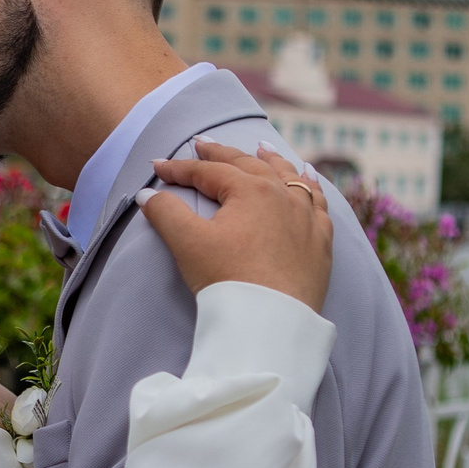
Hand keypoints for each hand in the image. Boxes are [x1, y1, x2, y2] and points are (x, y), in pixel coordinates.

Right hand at [140, 141, 333, 312]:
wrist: (272, 322)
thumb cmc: (229, 281)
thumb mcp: (188, 244)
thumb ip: (166, 213)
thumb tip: (147, 194)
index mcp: (250, 190)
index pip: (209, 172)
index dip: (180, 169)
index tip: (158, 166)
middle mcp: (282, 195)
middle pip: (248, 166)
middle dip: (222, 154)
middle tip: (203, 144)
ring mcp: (306, 217)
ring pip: (288, 177)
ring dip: (271, 160)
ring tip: (261, 147)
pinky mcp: (321, 241)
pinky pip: (318, 202)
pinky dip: (310, 186)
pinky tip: (308, 178)